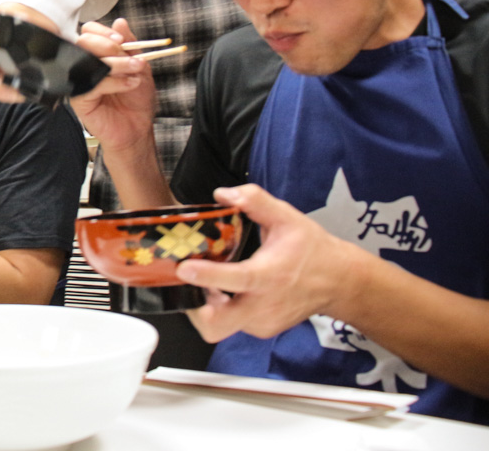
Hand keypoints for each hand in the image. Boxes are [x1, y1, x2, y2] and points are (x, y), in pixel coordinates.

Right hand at [66, 19, 155, 147]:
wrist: (137, 126)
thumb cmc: (136, 98)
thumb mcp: (138, 65)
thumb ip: (130, 43)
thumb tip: (120, 21)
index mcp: (96, 53)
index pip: (89, 31)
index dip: (104, 32)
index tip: (121, 40)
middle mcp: (84, 64)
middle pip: (85, 42)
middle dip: (110, 47)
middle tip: (132, 58)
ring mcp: (79, 80)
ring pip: (89, 60)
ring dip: (117, 64)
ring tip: (135, 71)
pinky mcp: (78, 97)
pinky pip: (93, 82)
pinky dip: (115, 82)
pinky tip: (129, 85)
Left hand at [176, 184, 354, 342]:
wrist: (341, 283)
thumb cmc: (312, 250)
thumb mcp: (287, 217)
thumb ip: (255, 201)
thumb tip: (223, 194)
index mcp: (268, 277)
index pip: (234, 280)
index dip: (206, 276)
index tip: (185, 268)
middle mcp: (263, 306)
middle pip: (216, 325)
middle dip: (193, 308)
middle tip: (186, 283)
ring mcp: (262, 323)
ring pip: (220, 325)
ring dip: (205, 305)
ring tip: (205, 281)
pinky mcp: (262, 330)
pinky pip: (232, 324)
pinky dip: (222, 309)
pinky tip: (225, 289)